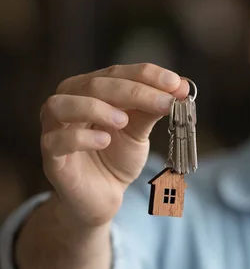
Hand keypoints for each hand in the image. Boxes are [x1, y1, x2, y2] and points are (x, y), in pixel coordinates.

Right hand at [39, 63, 189, 227]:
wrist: (102, 196)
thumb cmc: (117, 156)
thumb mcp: (139, 130)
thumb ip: (153, 109)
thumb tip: (179, 87)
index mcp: (91, 89)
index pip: (117, 72)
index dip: (148, 75)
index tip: (176, 84)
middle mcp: (68, 101)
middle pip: (95, 85)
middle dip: (135, 91)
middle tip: (165, 102)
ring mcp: (55, 128)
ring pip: (62, 105)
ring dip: (95, 107)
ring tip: (123, 121)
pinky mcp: (51, 157)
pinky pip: (56, 141)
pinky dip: (81, 138)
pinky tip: (104, 140)